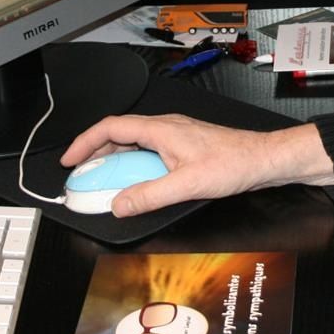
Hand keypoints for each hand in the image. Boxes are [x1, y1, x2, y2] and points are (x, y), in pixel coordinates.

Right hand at [63, 114, 333, 215]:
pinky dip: (133, 167)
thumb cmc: (234, 163)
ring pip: (133, 145)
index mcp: (161, 129)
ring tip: (103, 183)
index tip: (69, 160)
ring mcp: (174, 137)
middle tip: (81, 176)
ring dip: (115, 163)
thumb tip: (119, 205)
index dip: (85, 142)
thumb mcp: (187, 184)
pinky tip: (136, 184)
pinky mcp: (183, 148)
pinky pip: (148, 153)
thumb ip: (150, 195)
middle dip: (95, 155)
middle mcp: (165, 128)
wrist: (263, 160)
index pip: (110, 128)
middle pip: (118, 135)